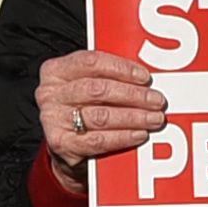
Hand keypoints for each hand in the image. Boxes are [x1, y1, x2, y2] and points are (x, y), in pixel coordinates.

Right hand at [35, 45, 167, 167]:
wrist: (65, 144)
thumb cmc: (83, 106)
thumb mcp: (89, 84)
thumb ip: (110, 76)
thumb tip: (147, 77)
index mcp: (56, 70)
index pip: (91, 62)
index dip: (121, 68)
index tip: (145, 77)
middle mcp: (50, 93)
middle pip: (98, 90)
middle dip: (133, 95)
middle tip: (157, 101)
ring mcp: (53, 119)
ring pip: (101, 116)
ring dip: (133, 118)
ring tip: (154, 119)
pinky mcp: (61, 144)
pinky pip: (98, 140)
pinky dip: (122, 137)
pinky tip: (139, 134)